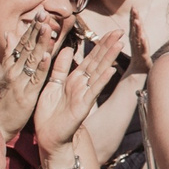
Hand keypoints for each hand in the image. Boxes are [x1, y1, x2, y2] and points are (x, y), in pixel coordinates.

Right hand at [0, 16, 58, 138]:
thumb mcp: (3, 75)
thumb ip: (8, 54)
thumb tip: (9, 33)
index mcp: (9, 66)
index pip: (22, 43)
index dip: (31, 28)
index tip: (40, 12)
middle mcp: (13, 71)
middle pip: (26, 47)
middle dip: (35, 29)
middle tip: (44, 13)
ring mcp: (19, 83)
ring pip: (31, 60)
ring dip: (40, 43)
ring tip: (47, 28)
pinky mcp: (25, 96)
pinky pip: (35, 79)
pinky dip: (41, 67)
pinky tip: (48, 56)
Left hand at [35, 22, 123, 152]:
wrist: (48, 137)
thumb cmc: (48, 114)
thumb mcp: (52, 84)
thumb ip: (60, 67)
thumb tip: (68, 48)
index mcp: (74, 79)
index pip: (90, 58)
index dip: (100, 44)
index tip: (111, 31)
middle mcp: (82, 85)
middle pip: (97, 62)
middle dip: (108, 46)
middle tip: (120, 31)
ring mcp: (84, 95)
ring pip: (98, 73)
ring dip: (109, 58)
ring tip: (119, 44)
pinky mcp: (83, 106)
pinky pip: (93, 91)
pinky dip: (102, 80)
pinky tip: (111, 70)